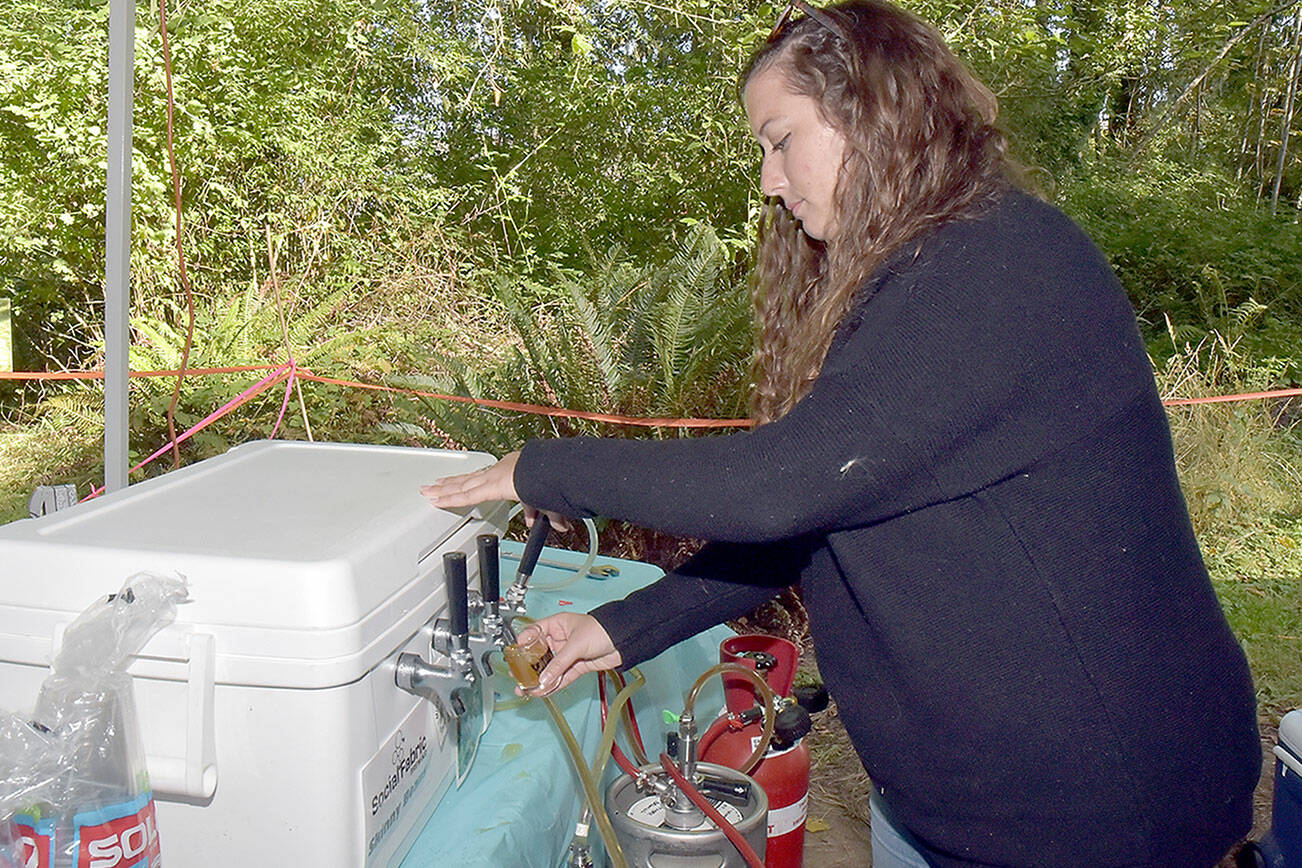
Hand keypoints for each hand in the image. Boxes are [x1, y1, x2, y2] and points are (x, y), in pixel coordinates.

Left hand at [420, 451, 570, 529]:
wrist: (549, 471)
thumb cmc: (549, 479)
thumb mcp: (548, 501)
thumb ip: (548, 514)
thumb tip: (558, 525)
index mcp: (510, 473)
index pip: (488, 481)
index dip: (476, 484)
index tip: (468, 486)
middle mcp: (496, 473)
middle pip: (468, 480)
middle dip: (452, 483)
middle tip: (437, 484)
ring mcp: (489, 478)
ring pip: (461, 485)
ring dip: (443, 489)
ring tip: (428, 491)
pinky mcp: (487, 487)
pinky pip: (463, 495)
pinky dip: (449, 499)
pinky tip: (436, 500)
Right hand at [516, 613, 621, 695]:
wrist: (624, 641)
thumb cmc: (602, 630)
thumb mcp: (576, 644)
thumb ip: (559, 662)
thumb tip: (544, 677)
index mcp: (557, 625)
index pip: (535, 632)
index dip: (525, 642)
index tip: (517, 653)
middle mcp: (560, 639)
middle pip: (539, 654)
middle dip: (529, 666)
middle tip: (518, 677)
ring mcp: (568, 654)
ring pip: (549, 668)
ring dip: (539, 679)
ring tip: (527, 689)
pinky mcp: (576, 667)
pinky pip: (560, 677)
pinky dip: (552, 685)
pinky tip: (542, 691)